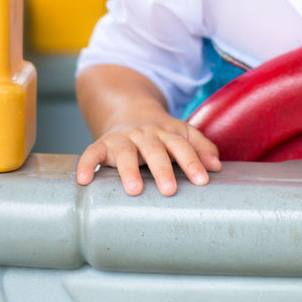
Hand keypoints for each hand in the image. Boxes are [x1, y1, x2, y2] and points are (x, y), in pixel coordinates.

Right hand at [75, 113, 221, 196]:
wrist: (129, 111)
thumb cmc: (160, 132)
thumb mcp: (182, 133)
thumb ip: (200, 146)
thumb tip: (217, 166)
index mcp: (167, 132)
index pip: (182, 146)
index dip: (193, 162)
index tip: (202, 181)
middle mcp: (145, 134)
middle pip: (155, 150)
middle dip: (163, 169)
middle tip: (170, 190)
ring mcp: (123, 138)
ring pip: (125, 152)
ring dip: (129, 170)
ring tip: (135, 190)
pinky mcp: (102, 144)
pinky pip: (91, 152)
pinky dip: (86, 164)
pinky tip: (85, 179)